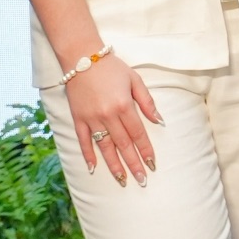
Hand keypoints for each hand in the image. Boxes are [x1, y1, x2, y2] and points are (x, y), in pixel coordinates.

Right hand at [66, 53, 160, 186]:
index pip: (138, 134)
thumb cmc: (112, 68)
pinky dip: (88, 155)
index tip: (153, 164)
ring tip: (122, 180)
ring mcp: (91, 119)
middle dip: (134, 164)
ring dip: (114, 165)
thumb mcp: (135, 80)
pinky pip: (83, 141)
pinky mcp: (78, 119)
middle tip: (142, 180)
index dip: (146, 150)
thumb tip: (160, 121)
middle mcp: (108, 116)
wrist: (82, 58)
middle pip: (123, 145)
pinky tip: (93, 168)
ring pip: (104, 147)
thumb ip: (147, 102)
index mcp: (124, 106)